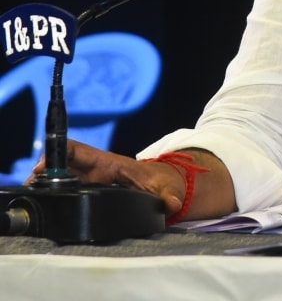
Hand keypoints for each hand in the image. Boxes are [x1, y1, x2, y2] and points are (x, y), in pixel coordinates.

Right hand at [30, 140, 183, 217]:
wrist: (162, 185)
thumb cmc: (160, 183)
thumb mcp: (165, 190)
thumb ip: (168, 198)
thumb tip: (171, 204)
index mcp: (108, 164)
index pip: (78, 150)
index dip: (59, 153)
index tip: (43, 167)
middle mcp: (94, 170)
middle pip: (62, 164)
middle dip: (43, 173)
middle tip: (32, 188)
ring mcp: (88, 181)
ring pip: (60, 177)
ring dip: (45, 185)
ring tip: (35, 199)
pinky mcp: (86, 192)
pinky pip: (66, 190)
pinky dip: (54, 195)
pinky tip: (46, 208)